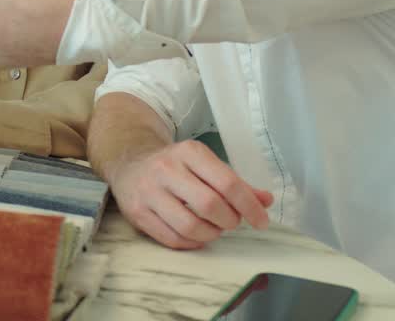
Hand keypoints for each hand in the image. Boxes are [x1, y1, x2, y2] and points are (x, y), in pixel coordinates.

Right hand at [109, 139, 272, 250]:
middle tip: (233, 222)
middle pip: (210, 205)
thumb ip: (236, 183)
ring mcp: (149, 192)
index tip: (261, 221)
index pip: (228, 183)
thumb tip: (265, 201)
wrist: (129, 164)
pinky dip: (193, 242)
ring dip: (212, 233)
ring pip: (190, 225)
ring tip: (215, 228)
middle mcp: (167, 169)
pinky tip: (198, 235)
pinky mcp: (138, 213)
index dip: (249, 206)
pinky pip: (173, 239)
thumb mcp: (204, 164)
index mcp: (189, 152)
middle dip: (230, 220)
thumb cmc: (175, 166)